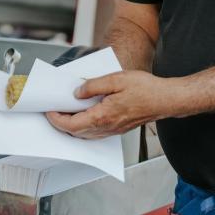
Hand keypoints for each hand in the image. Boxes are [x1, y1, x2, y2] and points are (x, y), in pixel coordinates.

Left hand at [45, 70, 170, 138]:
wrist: (165, 99)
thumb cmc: (145, 89)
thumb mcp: (116, 79)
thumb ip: (93, 86)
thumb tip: (77, 92)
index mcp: (103, 116)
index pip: (71, 125)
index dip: (56, 119)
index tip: (49, 110)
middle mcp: (106, 127)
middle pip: (75, 132)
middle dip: (61, 123)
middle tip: (54, 109)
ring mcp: (113, 130)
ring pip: (85, 135)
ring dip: (72, 126)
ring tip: (66, 111)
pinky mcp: (118, 129)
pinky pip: (95, 133)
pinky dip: (84, 126)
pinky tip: (85, 114)